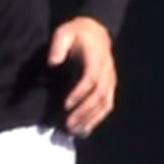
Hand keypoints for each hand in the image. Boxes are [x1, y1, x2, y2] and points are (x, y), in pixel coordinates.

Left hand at [48, 17, 115, 135]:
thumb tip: (52, 63)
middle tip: (67, 125)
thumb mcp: (64, 33)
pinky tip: (84, 130)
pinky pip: (107, 106)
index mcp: (96, 57)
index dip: (80, 93)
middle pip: (100, 95)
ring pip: (105, 103)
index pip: (91, 78)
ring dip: (90, 119)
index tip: (65, 105)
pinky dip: (97, 119)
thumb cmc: (76, 34)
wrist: (96, 31)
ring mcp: (111, 80)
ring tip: (74, 131)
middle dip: (84, 111)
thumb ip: (58, 46)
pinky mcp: (110, 87)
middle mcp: (107, 70)